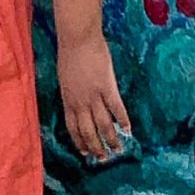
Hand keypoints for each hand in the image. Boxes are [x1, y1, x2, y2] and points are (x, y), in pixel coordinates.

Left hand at [58, 32, 131, 163]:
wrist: (78, 37)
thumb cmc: (70, 52)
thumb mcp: (65, 77)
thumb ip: (71, 92)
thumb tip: (76, 103)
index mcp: (68, 100)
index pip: (73, 128)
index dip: (80, 142)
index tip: (85, 152)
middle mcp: (80, 102)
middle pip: (89, 131)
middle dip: (96, 147)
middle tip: (103, 158)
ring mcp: (94, 96)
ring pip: (103, 125)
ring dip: (111, 139)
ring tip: (118, 150)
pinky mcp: (107, 87)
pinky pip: (116, 109)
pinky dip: (123, 121)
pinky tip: (128, 130)